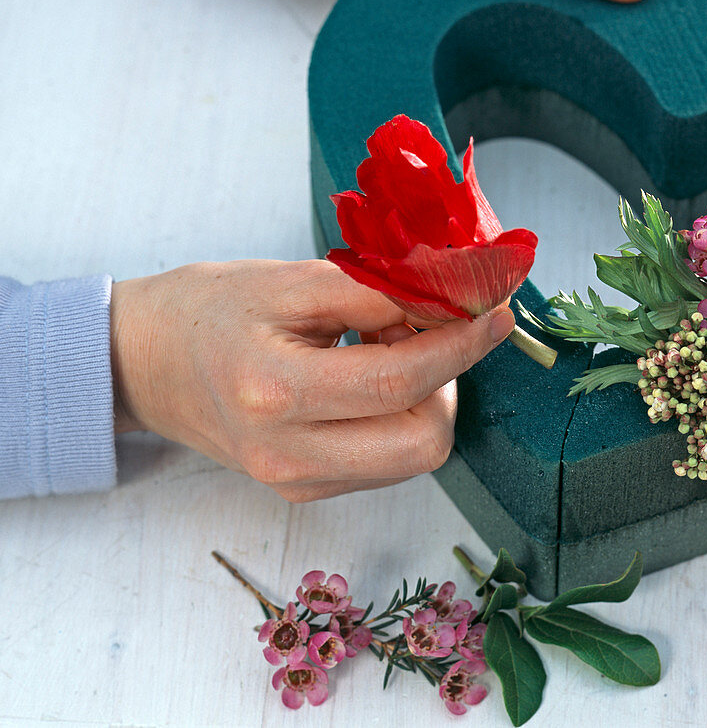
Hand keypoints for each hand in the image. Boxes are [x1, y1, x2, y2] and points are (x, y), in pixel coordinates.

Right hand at [110, 259, 513, 501]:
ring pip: (412, 459)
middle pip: (422, 442)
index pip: (397, 382)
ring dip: (428, 401)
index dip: (460, 347)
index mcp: (274, 392)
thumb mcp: (288, 281)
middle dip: (449, 383)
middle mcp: (286, 454)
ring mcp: (295, 482)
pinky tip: (374, 378)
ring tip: (393, 348)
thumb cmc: (210, 310)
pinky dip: (401, 419)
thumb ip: (373, 292)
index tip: (496, 312)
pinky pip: (386, 463)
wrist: (146, 362)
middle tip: (431, 330)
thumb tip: (450, 298)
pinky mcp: (304, 490)